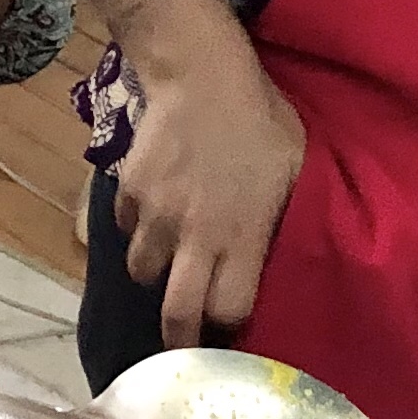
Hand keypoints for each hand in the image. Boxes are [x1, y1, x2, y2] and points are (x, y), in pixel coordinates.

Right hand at [112, 0, 306, 339]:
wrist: (200, 74)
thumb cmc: (260, 119)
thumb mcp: (292, 170)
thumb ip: (276, 221)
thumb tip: (268, 255)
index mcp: (242, 236)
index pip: (230, 311)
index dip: (231, 324)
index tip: (232, 323)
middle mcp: (195, 237)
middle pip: (178, 315)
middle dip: (179, 339)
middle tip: (183, 344)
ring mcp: (156, 217)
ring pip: (142, 272)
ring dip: (156, 271)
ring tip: (169, 256)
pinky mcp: (128, 193)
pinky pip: (125, 228)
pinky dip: (136, 227)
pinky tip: (152, 209)